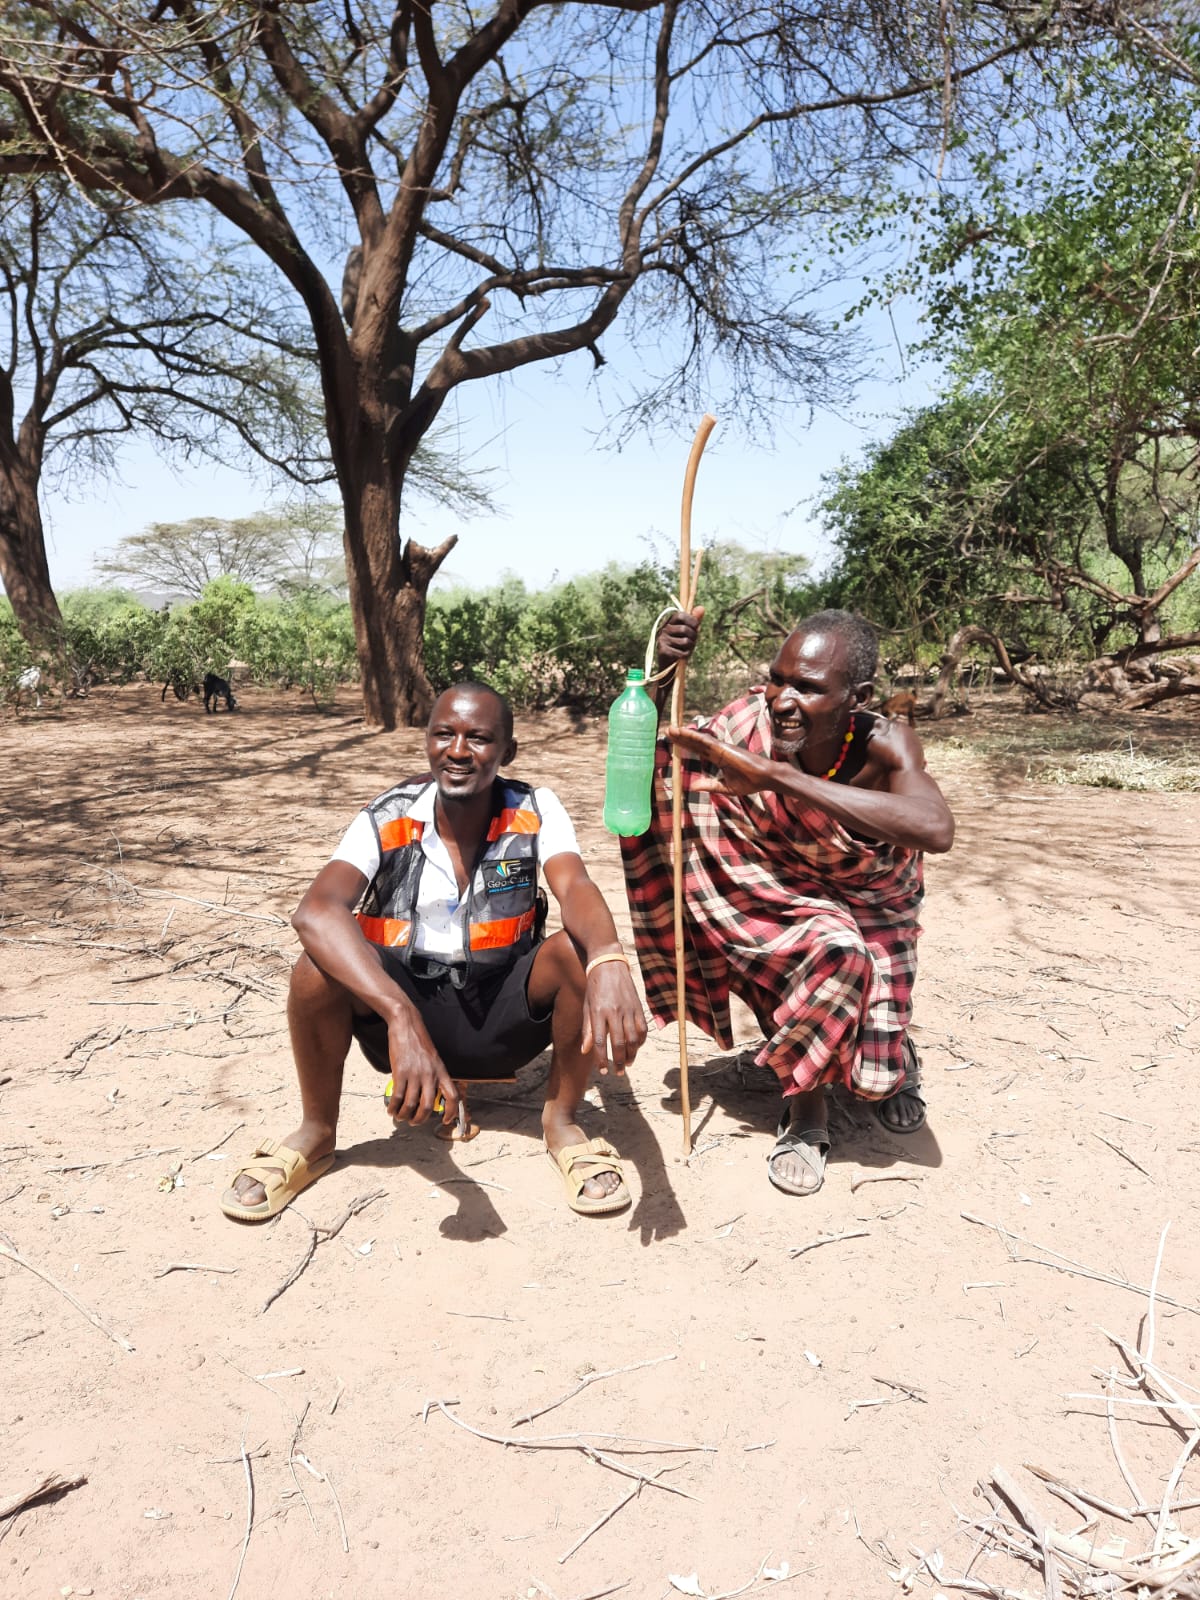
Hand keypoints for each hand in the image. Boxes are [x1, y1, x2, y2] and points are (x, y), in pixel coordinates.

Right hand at [384, 1018, 458, 1126]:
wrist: (407, 1025)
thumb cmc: (419, 1042)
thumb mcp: (433, 1059)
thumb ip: (433, 1076)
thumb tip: (427, 1096)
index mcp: (441, 1071)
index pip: (452, 1096)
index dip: (451, 1112)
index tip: (444, 1121)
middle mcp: (430, 1074)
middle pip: (428, 1106)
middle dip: (420, 1119)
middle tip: (414, 1122)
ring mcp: (415, 1073)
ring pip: (411, 1104)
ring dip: (404, 1115)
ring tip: (400, 1116)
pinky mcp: (400, 1072)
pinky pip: (397, 1096)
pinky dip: (393, 1107)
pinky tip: (391, 1110)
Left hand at [582, 962, 647, 1076]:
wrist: (609, 965)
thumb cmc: (595, 987)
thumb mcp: (586, 1006)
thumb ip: (587, 1030)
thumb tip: (586, 1051)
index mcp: (599, 1012)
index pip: (600, 1042)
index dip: (602, 1059)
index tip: (603, 1071)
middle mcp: (615, 1012)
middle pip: (619, 1044)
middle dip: (619, 1061)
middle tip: (618, 1072)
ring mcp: (629, 1010)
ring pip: (633, 1039)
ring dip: (631, 1054)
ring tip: (627, 1063)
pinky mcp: (638, 1007)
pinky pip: (643, 1029)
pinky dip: (641, 1041)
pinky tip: (636, 1048)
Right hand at [657, 606, 704, 666]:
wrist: (668, 665)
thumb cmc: (680, 646)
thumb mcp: (689, 632)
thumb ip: (695, 620)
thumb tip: (702, 607)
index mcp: (669, 622)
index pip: (680, 615)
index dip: (692, 620)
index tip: (696, 626)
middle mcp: (663, 629)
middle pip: (684, 629)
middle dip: (694, 636)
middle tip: (693, 641)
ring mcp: (662, 640)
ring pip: (685, 641)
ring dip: (691, 647)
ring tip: (687, 649)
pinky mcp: (663, 651)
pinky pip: (682, 652)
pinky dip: (686, 655)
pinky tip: (682, 656)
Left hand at [668, 726, 776, 796]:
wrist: (764, 779)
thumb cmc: (750, 782)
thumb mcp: (725, 787)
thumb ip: (709, 785)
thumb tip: (692, 786)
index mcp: (718, 758)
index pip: (698, 750)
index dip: (685, 745)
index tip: (672, 741)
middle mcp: (718, 750)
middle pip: (695, 742)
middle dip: (681, 737)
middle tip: (667, 729)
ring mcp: (721, 748)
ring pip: (698, 739)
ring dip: (684, 734)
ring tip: (671, 728)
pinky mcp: (724, 748)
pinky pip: (706, 741)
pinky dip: (694, 736)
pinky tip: (684, 732)